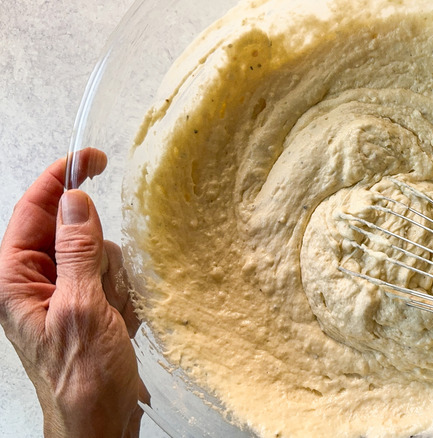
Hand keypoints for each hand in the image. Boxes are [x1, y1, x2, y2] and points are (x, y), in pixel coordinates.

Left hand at [0, 149, 142, 437]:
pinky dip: (123, 294)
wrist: (99, 422)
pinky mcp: (88, 305)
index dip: (59, 179)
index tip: (92, 157)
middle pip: (71, 231)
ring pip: (99, 253)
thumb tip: (74, 200)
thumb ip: (77, 250)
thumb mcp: (81, 308)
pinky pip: (113, 277)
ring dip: (114, 280)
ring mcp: (65, 292)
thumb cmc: (81, 375)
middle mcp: (36, 279)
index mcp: (16, 277)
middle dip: (98, 252)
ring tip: (112, 316)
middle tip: (104, 287)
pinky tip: (119, 324)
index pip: (32, 210)